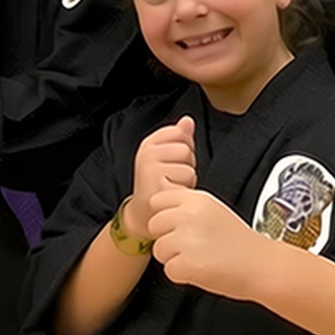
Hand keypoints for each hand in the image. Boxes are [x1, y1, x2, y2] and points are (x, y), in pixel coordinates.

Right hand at [124, 116, 196, 240]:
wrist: (145, 214)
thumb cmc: (159, 184)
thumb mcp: (167, 156)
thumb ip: (179, 137)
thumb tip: (188, 120)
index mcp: (149, 143)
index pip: (180, 133)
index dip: (183, 150)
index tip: (171, 162)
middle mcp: (147, 153)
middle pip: (186, 150)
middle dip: (186, 166)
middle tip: (171, 178)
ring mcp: (150, 168)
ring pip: (189, 168)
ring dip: (186, 181)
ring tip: (172, 187)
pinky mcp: (158, 185)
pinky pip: (187, 181)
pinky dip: (184, 191)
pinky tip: (171, 195)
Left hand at [148, 186, 256, 297]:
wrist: (263, 266)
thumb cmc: (241, 242)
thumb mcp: (213, 210)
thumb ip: (186, 204)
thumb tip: (160, 192)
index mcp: (197, 200)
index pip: (158, 200)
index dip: (166, 216)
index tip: (181, 226)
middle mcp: (189, 216)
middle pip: (153, 225)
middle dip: (167, 237)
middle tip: (193, 245)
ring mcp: (186, 239)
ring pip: (159, 249)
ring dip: (174, 257)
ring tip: (200, 257)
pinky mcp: (186, 263)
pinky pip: (169, 270)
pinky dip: (182, 275)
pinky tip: (202, 269)